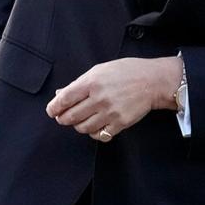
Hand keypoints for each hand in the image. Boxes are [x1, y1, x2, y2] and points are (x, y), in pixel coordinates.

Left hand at [46, 57, 181, 141]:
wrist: (152, 81)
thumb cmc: (127, 72)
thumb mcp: (100, 70)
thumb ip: (79, 83)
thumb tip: (60, 94)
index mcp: (92, 82)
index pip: (64, 99)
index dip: (54, 107)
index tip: (52, 111)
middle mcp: (99, 98)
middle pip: (70, 117)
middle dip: (63, 118)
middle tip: (63, 117)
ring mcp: (110, 112)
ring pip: (83, 128)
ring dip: (78, 126)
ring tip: (81, 120)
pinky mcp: (120, 123)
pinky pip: (99, 135)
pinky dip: (94, 132)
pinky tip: (95, 125)